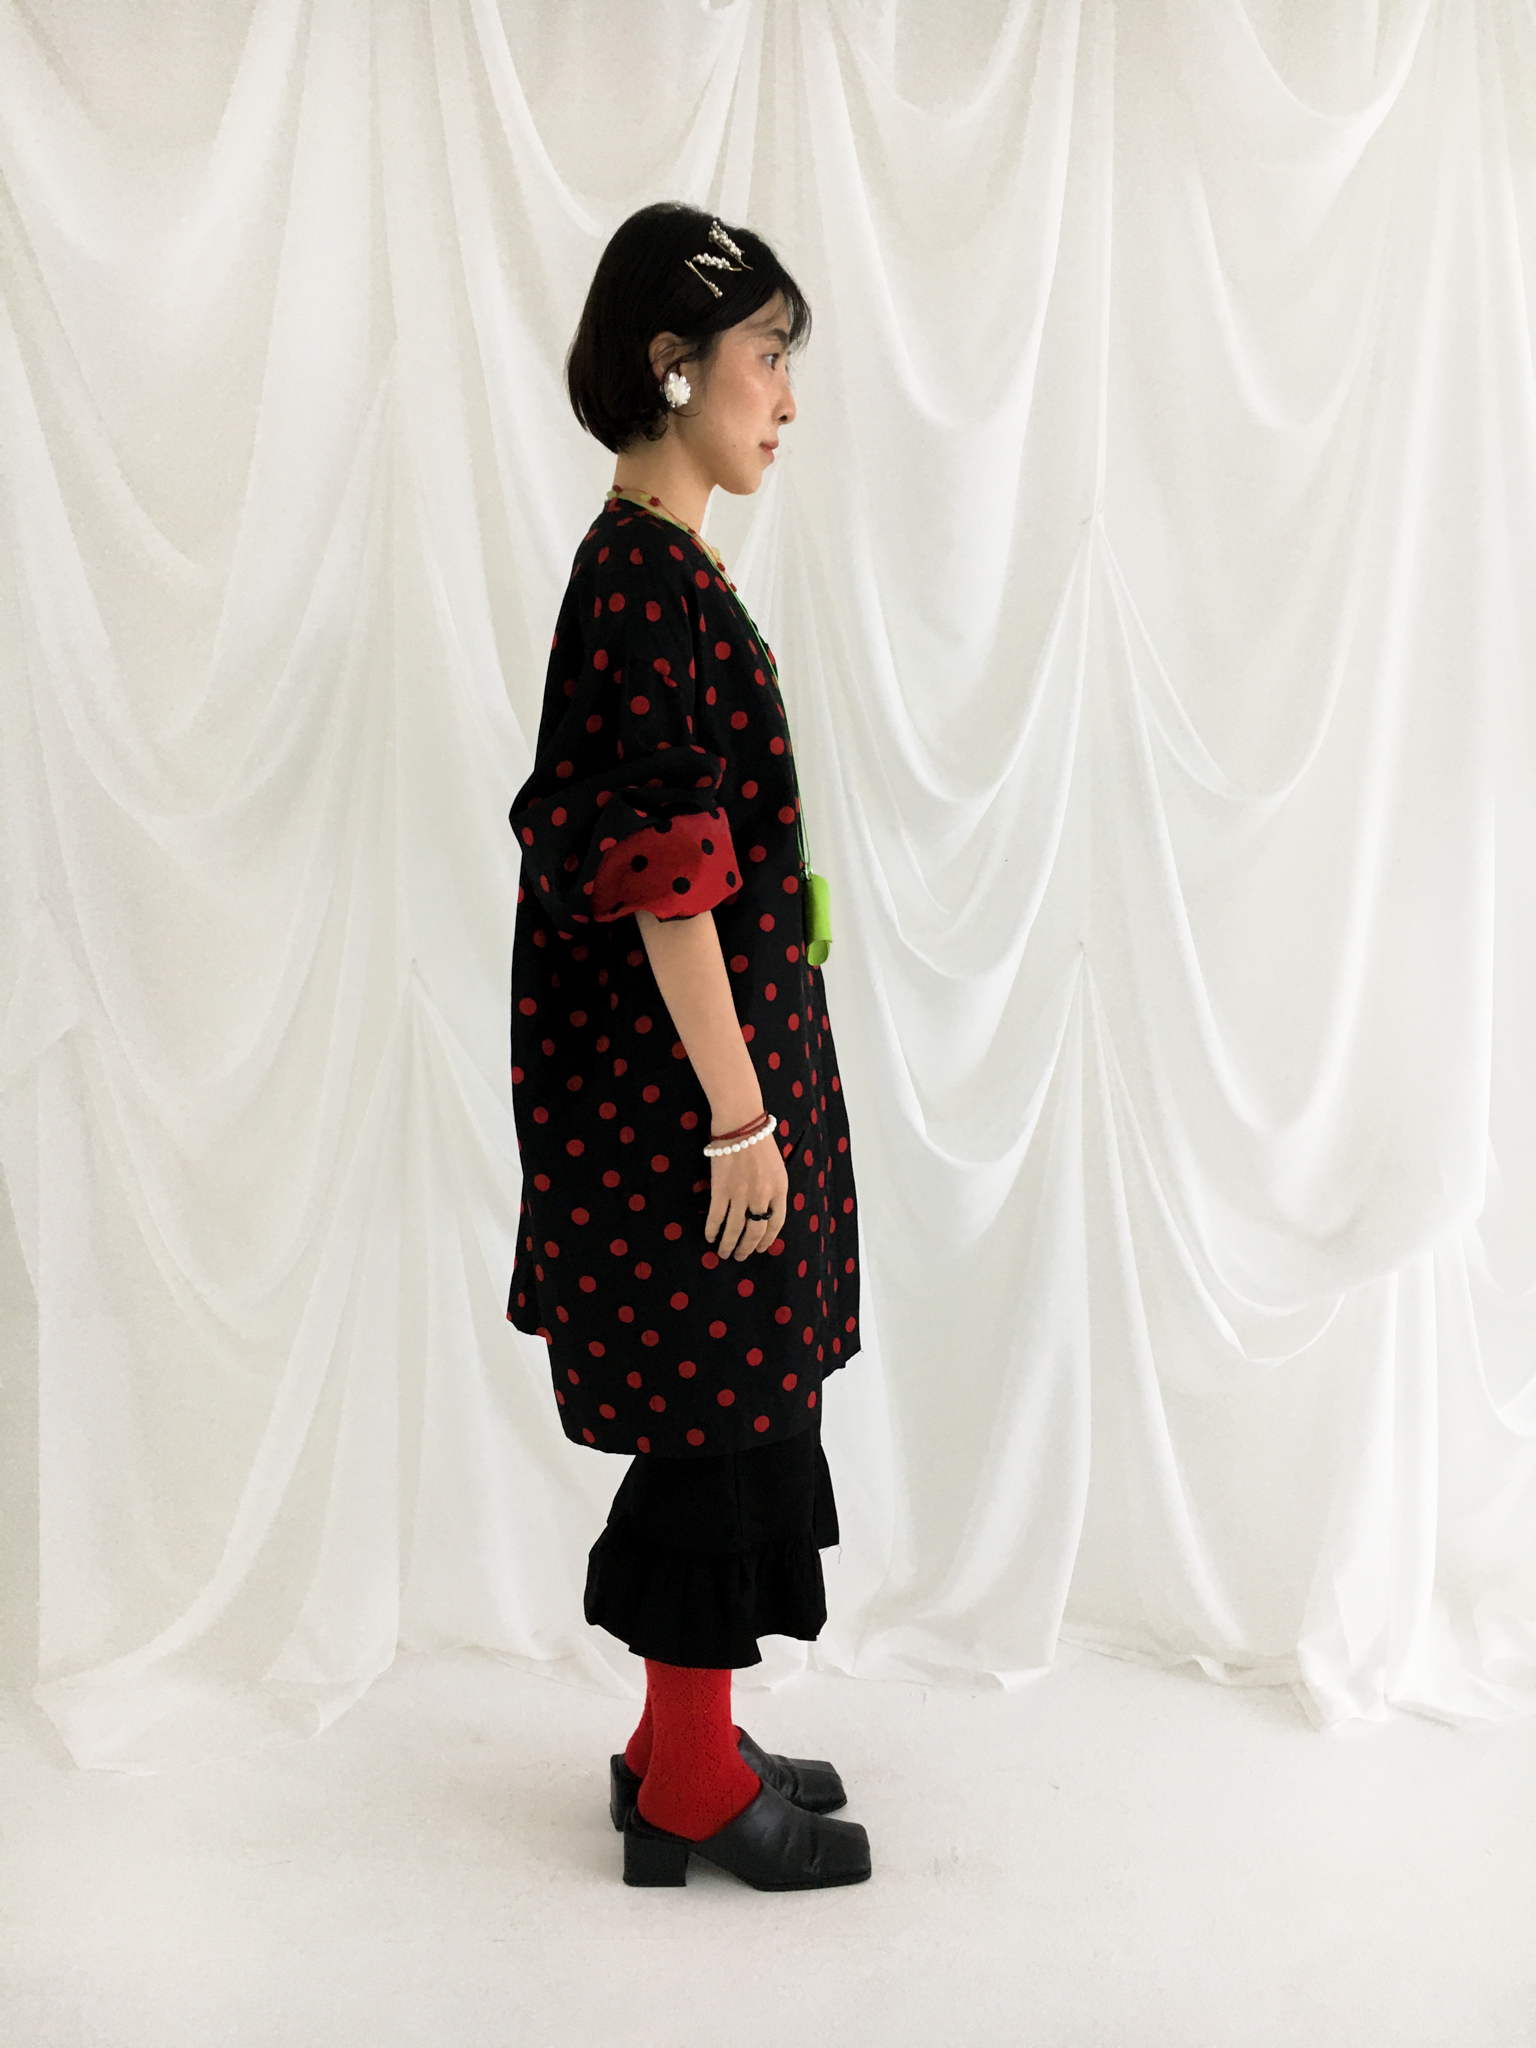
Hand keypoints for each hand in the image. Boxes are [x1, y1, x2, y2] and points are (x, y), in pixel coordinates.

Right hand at [705, 1128, 788, 1259]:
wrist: (741, 1124)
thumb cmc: (761, 1142)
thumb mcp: (778, 1169)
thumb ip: (774, 1191)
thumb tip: (764, 1214)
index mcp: (779, 1189)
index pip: (776, 1223)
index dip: (768, 1240)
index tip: (761, 1249)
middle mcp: (762, 1196)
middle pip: (755, 1231)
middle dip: (747, 1248)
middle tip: (740, 1257)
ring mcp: (740, 1194)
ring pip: (735, 1229)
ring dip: (728, 1244)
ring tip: (724, 1253)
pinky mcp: (720, 1189)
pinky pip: (716, 1216)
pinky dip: (712, 1229)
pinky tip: (710, 1237)